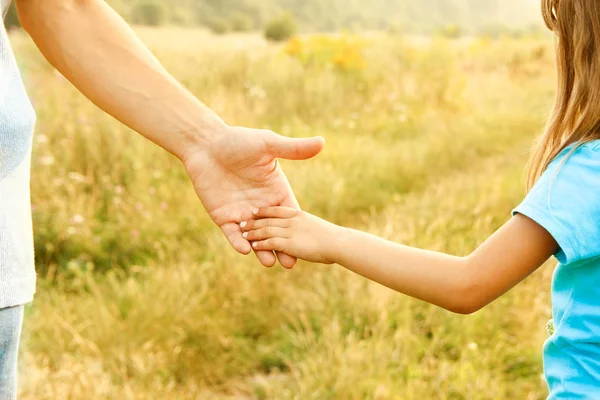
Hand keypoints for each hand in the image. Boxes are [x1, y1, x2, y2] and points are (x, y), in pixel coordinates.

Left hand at [182, 126, 324, 268]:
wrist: (205, 144)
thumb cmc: (238, 141)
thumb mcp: (268, 144)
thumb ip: (293, 148)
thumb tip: (322, 142)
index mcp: (274, 190)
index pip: (289, 213)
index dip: (298, 228)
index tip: (310, 243)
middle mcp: (260, 205)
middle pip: (274, 231)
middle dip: (283, 247)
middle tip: (291, 264)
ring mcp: (241, 212)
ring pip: (254, 237)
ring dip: (261, 250)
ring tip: (269, 263)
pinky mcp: (223, 216)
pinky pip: (232, 233)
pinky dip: (238, 242)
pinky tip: (245, 250)